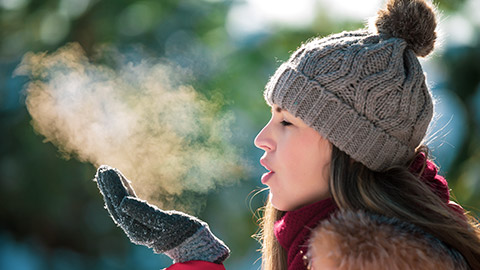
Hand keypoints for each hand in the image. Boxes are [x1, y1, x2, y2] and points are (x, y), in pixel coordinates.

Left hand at [94, 165, 229, 263]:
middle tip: (103, 168)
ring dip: (113, 188)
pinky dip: (124, 192)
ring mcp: (137, 226)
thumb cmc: (182, 231)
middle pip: (117, 205)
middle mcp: (133, 229)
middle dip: (110, 186)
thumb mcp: (167, 222)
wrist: (192, 243)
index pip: (120, 205)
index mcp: (137, 229)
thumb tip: (123, 203)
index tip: (109, 170)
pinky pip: (129, 205)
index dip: (113, 187)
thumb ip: (145, 213)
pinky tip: (122, 183)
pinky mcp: (143, 222)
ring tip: (107, 172)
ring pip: (120, 205)